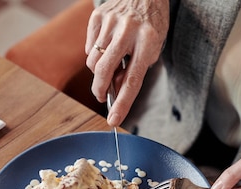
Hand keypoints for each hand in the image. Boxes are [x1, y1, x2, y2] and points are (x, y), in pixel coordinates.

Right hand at [85, 0, 168, 126]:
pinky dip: (95, 53)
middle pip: (105, 71)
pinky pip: (89, 47)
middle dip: (100, 90)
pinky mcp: (98, 16)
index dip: (122, 103)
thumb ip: (134, 69)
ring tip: (110, 63)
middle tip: (102, 96)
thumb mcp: (151, 49)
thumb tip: (115, 89)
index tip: (112, 120)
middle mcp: (128, 30)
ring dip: (98, 71)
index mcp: (148, 41)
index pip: (133, 80)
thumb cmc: (150, 25)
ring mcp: (111, 22)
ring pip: (93, 61)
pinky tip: (106, 45)